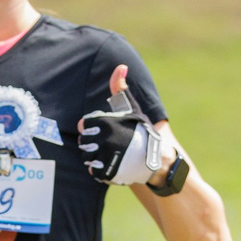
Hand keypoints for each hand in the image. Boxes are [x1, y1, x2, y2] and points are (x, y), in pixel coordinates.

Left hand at [77, 63, 155, 185]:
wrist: (157, 158)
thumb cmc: (140, 130)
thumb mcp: (131, 108)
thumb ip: (121, 89)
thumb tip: (120, 67)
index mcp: (106, 123)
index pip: (83, 125)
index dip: (93, 128)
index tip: (106, 130)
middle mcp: (104, 140)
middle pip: (83, 142)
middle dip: (93, 143)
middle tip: (109, 144)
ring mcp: (105, 158)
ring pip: (86, 158)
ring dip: (95, 157)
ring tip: (111, 154)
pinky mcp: (107, 173)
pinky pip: (93, 172)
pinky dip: (100, 170)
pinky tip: (112, 164)